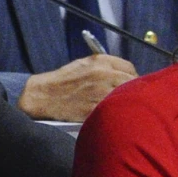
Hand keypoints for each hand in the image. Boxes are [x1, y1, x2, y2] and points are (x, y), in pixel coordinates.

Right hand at [15, 53, 137, 121]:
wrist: (44, 95)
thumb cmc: (65, 79)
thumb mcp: (85, 64)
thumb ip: (107, 66)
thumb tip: (127, 74)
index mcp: (101, 61)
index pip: (130, 68)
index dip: (133, 76)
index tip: (132, 84)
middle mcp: (103, 75)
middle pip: (132, 83)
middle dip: (133, 90)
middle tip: (130, 97)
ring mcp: (100, 93)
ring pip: (125, 98)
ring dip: (126, 103)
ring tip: (122, 107)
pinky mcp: (95, 109)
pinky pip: (113, 111)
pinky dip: (116, 113)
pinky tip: (112, 114)